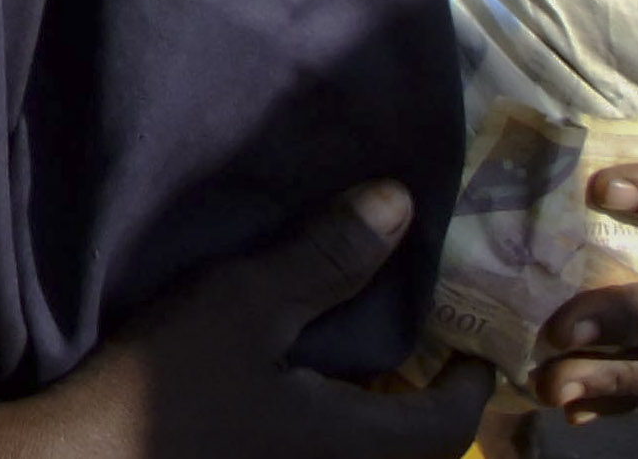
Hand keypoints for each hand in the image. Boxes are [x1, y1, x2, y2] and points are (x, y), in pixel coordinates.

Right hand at [20, 185, 490, 458]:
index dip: (470, 383)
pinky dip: (333, 426)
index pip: (452, 428)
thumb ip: (326, 257)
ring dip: (377, 415)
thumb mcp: (245, 304)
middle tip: (417, 343)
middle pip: (415, 452)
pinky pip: (323, 454)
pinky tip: (298, 387)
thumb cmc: (168, 385)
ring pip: (366, 455)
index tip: (469, 344)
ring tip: (360, 357)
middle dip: (426, 403)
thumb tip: (402, 204)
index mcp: (356, 445)